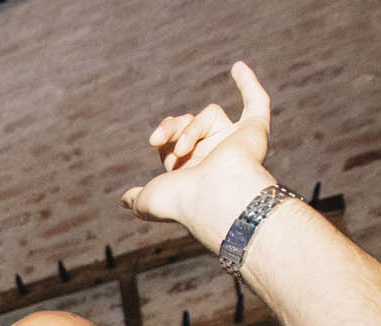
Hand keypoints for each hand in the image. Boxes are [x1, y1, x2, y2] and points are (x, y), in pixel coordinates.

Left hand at [120, 62, 278, 250]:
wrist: (213, 199)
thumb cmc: (182, 203)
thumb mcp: (148, 201)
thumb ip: (137, 198)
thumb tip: (124, 200)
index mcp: (195, 172)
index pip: (175, 140)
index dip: (165, 139)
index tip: (157, 148)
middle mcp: (216, 156)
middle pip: (189, 123)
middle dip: (172, 128)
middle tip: (157, 141)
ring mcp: (236, 143)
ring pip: (209, 114)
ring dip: (191, 127)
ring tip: (184, 148)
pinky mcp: (255, 131)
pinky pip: (257, 102)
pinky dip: (249, 84)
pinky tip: (236, 67)